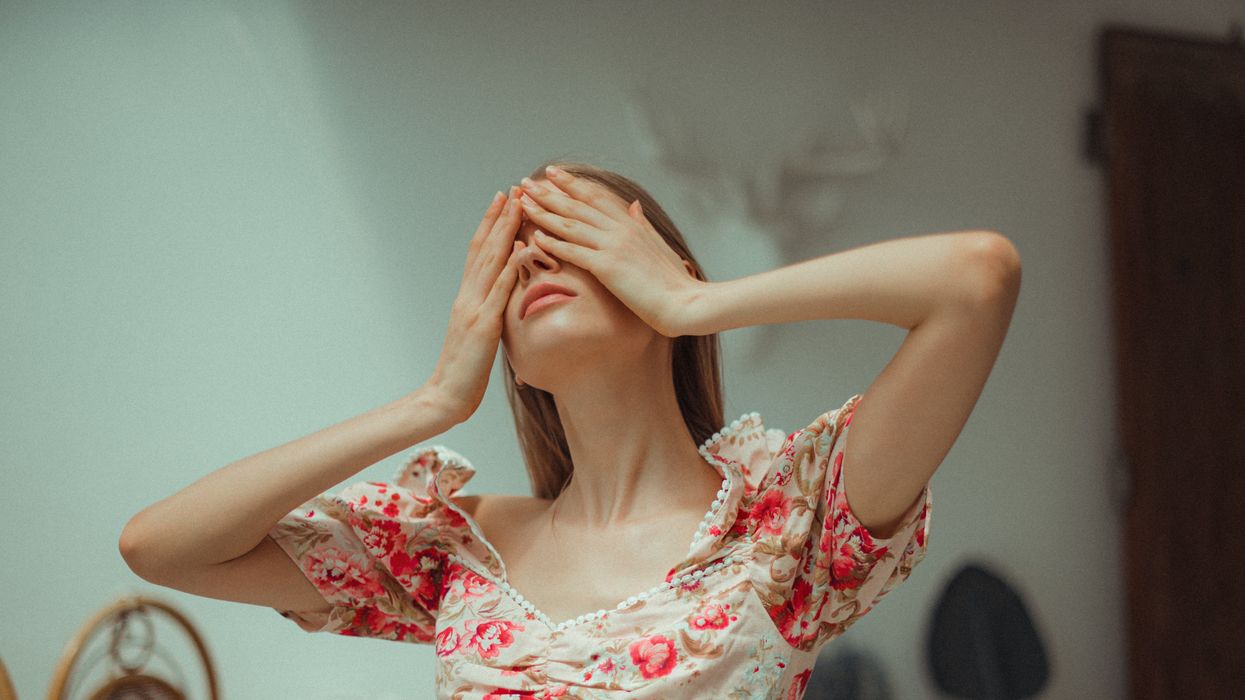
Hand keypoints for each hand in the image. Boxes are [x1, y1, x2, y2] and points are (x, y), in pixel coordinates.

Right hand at [425, 187, 524, 422]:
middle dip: (500, 216)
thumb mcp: (480, 335)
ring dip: (505, 231)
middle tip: (515, 188)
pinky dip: (510, 268)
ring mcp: (473, 309)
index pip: (480, 252)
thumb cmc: (465, 371)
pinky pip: (498, 292)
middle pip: (484, 248)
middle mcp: (468, 296)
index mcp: (468, 297)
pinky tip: (521, 249)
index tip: (506, 199)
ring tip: (519, 205)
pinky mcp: (482, 326)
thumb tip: (503, 299)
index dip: (492, 224)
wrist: (446, 397)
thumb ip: (489, 313)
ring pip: (490, 261)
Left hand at [516, 166, 708, 336]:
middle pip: (578, 205)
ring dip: (544, 212)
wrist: (686, 303)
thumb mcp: (659, 245)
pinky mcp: (608, 267)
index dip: (572, 184)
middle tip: (525, 183)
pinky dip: (553, 243)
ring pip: (570, 224)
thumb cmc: (674, 282)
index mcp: (632, 224)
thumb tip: (634, 204)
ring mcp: (614, 246)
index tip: (553, 174)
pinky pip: (574, 251)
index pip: (596, 197)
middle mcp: (621, 229)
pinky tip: (535, 237)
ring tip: (523, 203)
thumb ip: (642, 224)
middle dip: (549, 193)